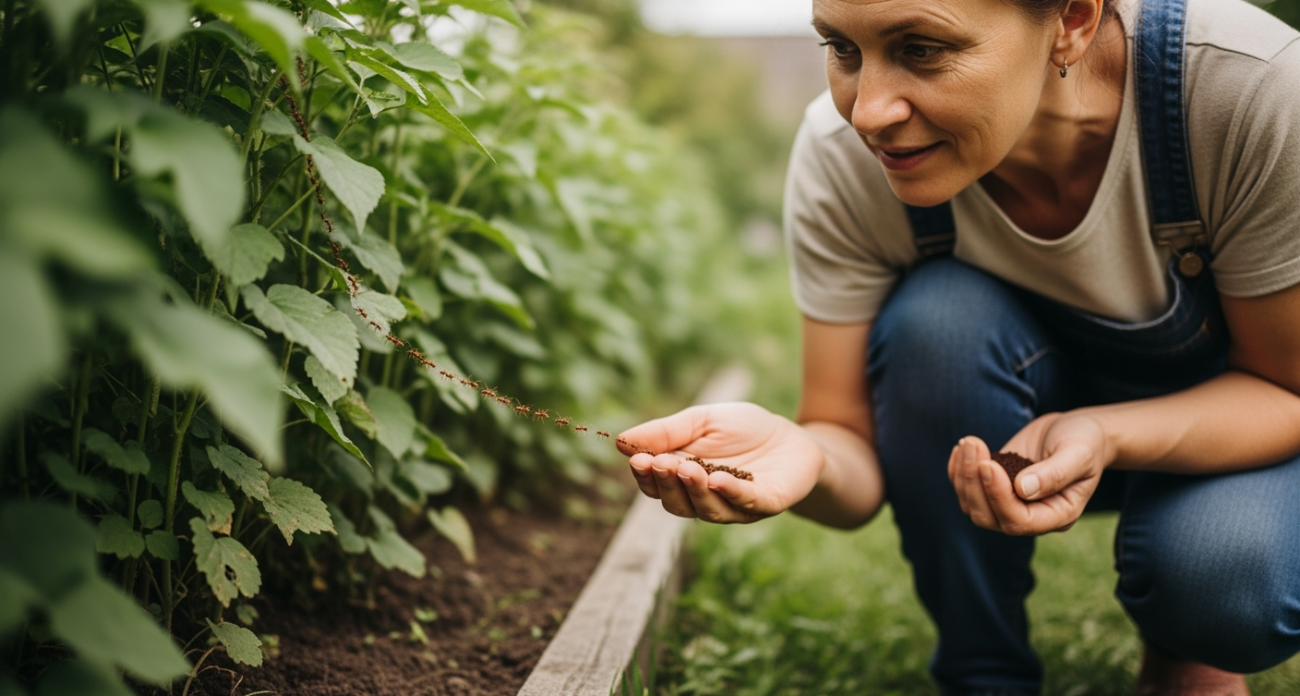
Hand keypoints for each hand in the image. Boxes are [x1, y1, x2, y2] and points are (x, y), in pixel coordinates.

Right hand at [617, 402, 824, 523]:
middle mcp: (706, 500)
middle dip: (666, 484)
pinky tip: (717, 479)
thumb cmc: (743, 430)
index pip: (656, 486)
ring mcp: (737, 506)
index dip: (646, 476)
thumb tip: (620, 442)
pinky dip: (730, 493)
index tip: (637, 459)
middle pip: (677, 504)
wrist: (792, 436)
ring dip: (694, 490)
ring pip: (707, 510)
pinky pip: (746, 504)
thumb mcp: (700, 421)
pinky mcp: (767, 504)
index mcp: (684, 481)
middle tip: (660, 463)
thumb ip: (665, 433)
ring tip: (686, 468)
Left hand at [949, 411, 1112, 534]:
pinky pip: (967, 490)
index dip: (997, 496)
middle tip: (973, 444)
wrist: (1077, 430)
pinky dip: (958, 471)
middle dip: (973, 483)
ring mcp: (1010, 503)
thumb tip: (1022, 489)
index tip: (988, 464)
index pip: (1018, 521)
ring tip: (968, 442)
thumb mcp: (1078, 453)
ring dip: (963, 475)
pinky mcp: (996, 487)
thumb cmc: (1085, 441)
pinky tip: (961, 448)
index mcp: (1057, 515)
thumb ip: (1055, 473)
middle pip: (988, 517)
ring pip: (972, 505)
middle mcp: (1031, 515)